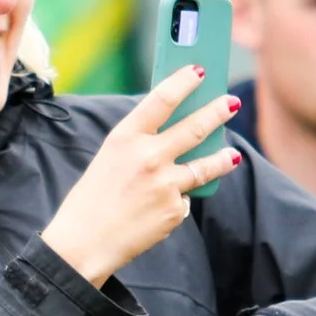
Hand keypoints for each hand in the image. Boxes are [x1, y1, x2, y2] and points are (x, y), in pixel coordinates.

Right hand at [41, 65, 243, 286]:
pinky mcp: (173, 210)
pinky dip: (177, 200)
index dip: (183, 82)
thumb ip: (140, 143)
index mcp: (125, 138)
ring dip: (221, 156)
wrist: (83, 244)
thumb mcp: (110, 158)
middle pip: (194, 127)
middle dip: (217, 112)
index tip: (199, 71)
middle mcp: (148, 157)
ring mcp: (164, 184)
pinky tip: (158, 208)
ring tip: (231, 153)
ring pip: (204, 165)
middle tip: (230, 102)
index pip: (162, 99)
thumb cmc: (92, 199)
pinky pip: (184, 198)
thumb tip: (178, 131)